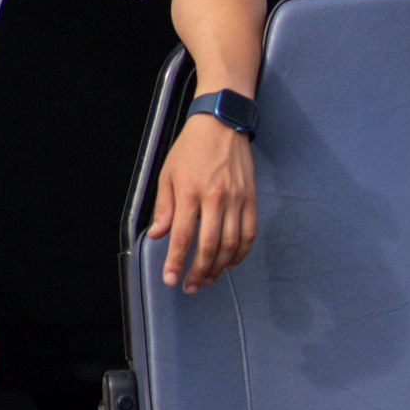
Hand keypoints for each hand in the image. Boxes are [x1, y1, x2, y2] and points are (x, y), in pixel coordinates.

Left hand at [148, 117, 257, 292]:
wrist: (221, 123)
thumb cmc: (191, 148)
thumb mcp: (168, 174)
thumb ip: (164, 207)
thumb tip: (158, 234)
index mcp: (190, 192)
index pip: (182, 236)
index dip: (176, 262)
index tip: (171, 279)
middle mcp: (215, 198)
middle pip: (209, 246)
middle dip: (198, 271)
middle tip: (190, 286)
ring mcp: (237, 199)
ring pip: (231, 244)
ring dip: (219, 267)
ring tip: (207, 278)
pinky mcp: (251, 199)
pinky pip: (249, 233)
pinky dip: (240, 253)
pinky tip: (230, 262)